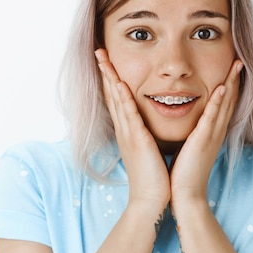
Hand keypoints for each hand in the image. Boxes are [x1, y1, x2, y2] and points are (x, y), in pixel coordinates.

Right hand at [95, 48, 170, 208]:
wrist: (151, 201)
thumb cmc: (153, 178)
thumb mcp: (148, 151)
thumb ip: (146, 136)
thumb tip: (147, 127)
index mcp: (128, 131)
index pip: (117, 99)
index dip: (111, 79)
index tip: (107, 61)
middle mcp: (124, 130)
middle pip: (111, 95)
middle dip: (105, 72)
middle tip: (98, 51)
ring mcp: (128, 134)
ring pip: (116, 100)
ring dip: (110, 77)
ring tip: (103, 58)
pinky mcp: (137, 141)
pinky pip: (129, 115)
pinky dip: (123, 98)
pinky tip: (119, 83)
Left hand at [169, 59, 242, 205]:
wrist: (185, 195)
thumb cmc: (184, 173)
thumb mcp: (190, 148)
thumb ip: (193, 134)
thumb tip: (190, 125)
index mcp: (212, 133)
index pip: (223, 104)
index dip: (229, 85)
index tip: (231, 68)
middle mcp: (216, 132)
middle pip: (229, 100)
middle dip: (235, 79)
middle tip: (240, 59)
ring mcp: (211, 136)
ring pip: (224, 104)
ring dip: (231, 83)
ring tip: (237, 65)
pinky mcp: (202, 141)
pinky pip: (212, 118)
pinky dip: (218, 102)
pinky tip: (222, 87)